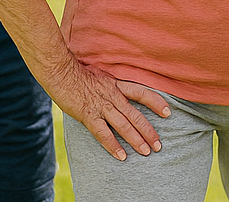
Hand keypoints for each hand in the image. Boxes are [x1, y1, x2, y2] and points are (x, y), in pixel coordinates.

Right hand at [49, 59, 170, 160]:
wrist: (60, 72)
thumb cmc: (78, 73)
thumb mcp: (101, 75)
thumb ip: (112, 85)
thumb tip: (120, 94)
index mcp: (117, 84)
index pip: (142, 92)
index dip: (156, 102)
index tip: (168, 113)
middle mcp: (112, 95)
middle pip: (136, 115)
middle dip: (149, 131)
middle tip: (159, 145)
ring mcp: (101, 106)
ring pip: (123, 125)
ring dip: (136, 139)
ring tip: (146, 152)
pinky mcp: (88, 115)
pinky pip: (103, 133)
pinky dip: (113, 145)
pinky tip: (122, 156)